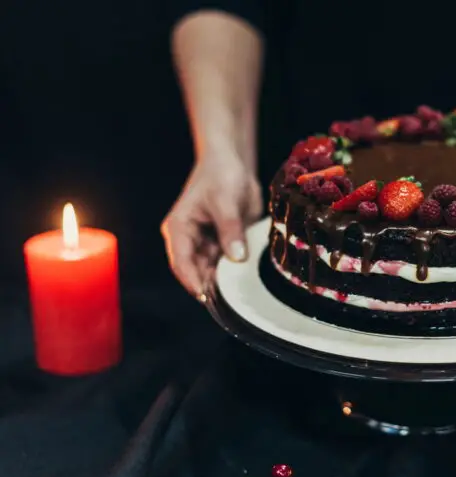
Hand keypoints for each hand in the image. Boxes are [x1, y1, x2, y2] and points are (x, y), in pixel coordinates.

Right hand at [161, 150, 262, 295]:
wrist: (233, 163)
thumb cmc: (222, 175)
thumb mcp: (226, 201)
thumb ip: (231, 230)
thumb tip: (236, 258)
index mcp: (179, 228)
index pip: (181, 261)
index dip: (192, 280)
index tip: (206, 296)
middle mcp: (188, 240)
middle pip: (195, 271)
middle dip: (210, 287)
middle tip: (230, 303)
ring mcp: (204, 244)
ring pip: (211, 271)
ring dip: (224, 282)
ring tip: (240, 296)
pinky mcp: (220, 244)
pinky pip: (225, 264)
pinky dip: (233, 273)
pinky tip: (246, 283)